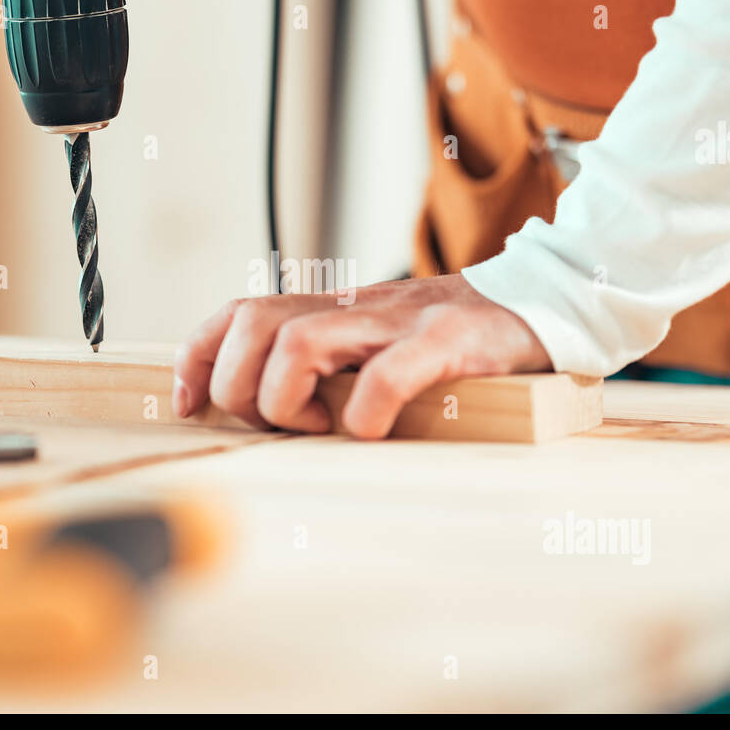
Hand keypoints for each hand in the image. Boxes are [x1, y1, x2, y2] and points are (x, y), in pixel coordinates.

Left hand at [171, 274, 551, 438]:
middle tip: (274, 422)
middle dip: (238, 386)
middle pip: (252, 323)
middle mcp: (355, 307)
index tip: (188, 404)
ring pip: (299, 343)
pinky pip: (389, 373)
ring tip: (320, 425)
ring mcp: (399, 320)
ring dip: (288, 400)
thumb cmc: (453, 339)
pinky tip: (373, 430)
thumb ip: (328, 361)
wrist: (541, 299)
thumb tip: (266, 406)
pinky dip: (365, 412)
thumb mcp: (377, 343)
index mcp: (333, 309)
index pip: (239, 312)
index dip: (198, 355)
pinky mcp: (447, 341)